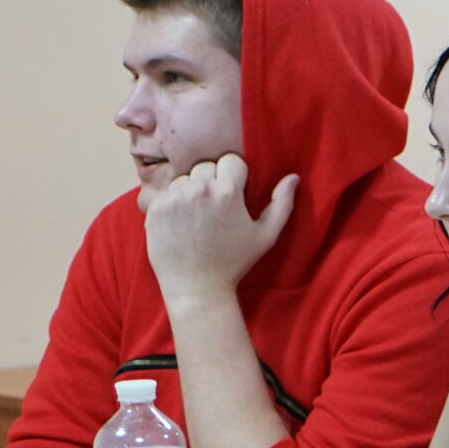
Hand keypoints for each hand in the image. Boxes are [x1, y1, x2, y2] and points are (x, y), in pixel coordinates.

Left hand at [145, 154, 296, 301]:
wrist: (196, 288)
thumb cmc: (234, 263)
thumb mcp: (266, 236)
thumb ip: (282, 204)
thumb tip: (293, 177)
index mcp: (228, 192)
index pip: (231, 160)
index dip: (235, 176)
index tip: (235, 194)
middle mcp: (199, 189)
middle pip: (206, 166)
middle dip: (212, 180)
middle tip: (215, 207)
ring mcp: (174, 198)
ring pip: (185, 178)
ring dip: (191, 190)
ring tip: (197, 215)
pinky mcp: (155, 208)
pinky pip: (166, 192)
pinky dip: (173, 202)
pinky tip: (182, 222)